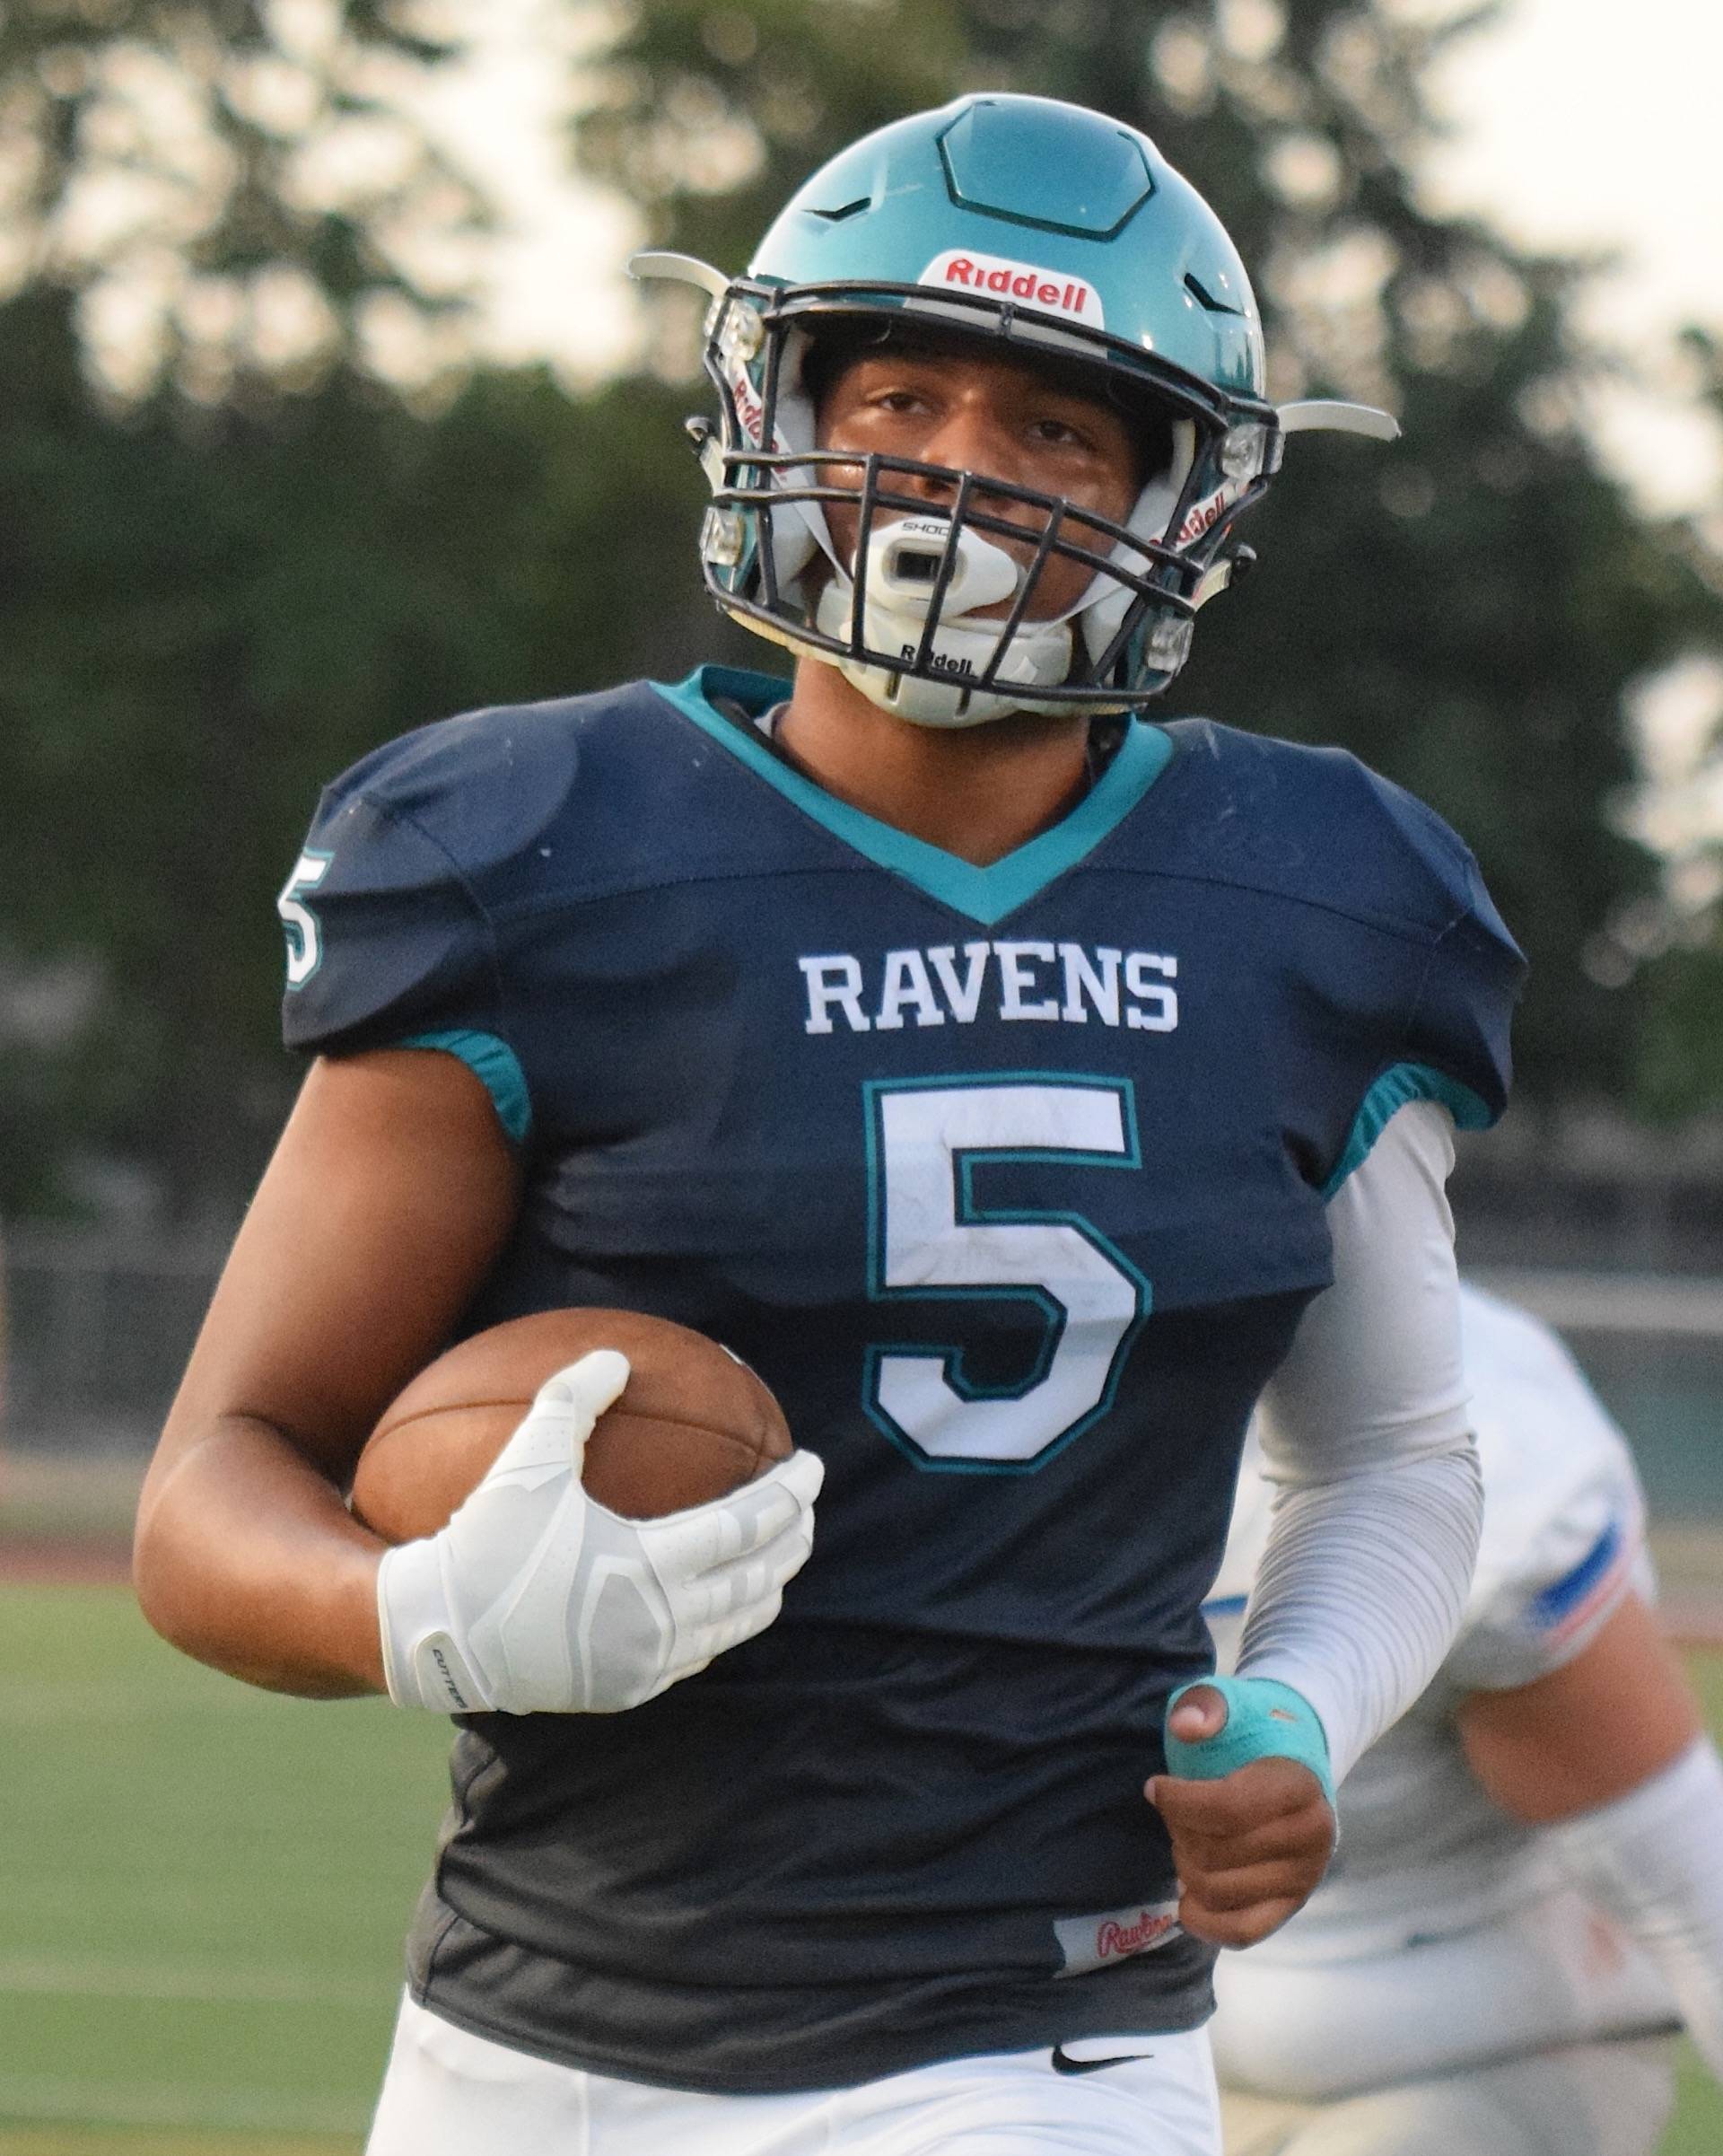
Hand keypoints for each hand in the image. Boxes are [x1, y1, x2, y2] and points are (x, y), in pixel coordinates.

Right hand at [376, 1350, 822, 1714]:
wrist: (438, 1634)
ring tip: (784, 1553)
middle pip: (756, 1578)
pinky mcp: (629, 1689)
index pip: (746, 1527)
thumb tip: (618, 1356)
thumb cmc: (484, 1541)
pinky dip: (726, 1624)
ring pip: (736, 1624)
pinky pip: (699, 1655)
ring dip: (768, 1585)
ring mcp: (647, 1662)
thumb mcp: (526, 1460)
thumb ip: (572, 1400)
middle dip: (794, 1539)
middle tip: (808, 1506)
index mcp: (647, 1566)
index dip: (789, 1494)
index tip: (813, 1464)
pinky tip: (728, 1601)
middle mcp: (659, 1622)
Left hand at [1146, 1683, 1336, 1946]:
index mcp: (1298, 1786)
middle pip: (1214, 1853)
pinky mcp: (1291, 1906)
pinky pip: (1240, 1932)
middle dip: (1179, 1830)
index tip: (1154, 1786)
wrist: (1292, 1765)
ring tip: (1188, 1839)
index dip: (1177, 1802)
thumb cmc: (1253, 1735)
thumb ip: (1204, 1704)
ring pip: (1217, 1891)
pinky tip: (1186, 1892)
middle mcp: (1311, 1838)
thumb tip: (1187, 1726)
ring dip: (1185, 1866)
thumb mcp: (1229, 1703)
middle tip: (1176, 1812)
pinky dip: (1202, 1919)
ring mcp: (1304, 1877)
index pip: (1227, 1809)